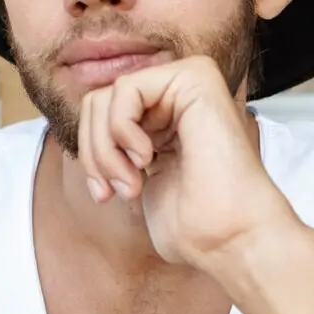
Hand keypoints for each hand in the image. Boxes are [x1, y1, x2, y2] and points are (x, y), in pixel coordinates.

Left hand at [78, 55, 302, 270]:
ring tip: (131, 183)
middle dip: (94, 153)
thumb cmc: (190, 222)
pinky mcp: (195, 76)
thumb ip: (112, 144)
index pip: (97, 114)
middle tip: (116, 190)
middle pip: (95, 104)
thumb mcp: (132, 175)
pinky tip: (147, 158)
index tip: (106, 195)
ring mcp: (188, 81)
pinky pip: (125, 89)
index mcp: (165, 114)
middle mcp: (177, 93)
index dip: (91, 156)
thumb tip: (85, 122)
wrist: (228, 237)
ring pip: (104, 98)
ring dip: (105, 149)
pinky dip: (121, 130)